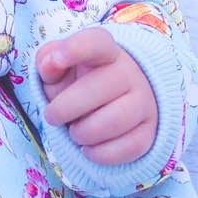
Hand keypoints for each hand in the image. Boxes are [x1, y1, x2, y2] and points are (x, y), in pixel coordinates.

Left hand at [37, 27, 157, 163]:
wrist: (118, 103)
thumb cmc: (80, 85)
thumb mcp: (60, 69)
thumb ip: (48, 61)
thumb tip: (50, 63)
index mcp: (105, 52)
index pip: (96, 43)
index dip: (76, 49)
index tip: (57, 59)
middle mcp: (130, 74)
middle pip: (98, 89)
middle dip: (64, 109)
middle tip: (53, 117)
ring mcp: (144, 102)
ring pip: (113, 122)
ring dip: (83, 133)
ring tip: (75, 132)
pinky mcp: (149, 132)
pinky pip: (127, 148)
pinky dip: (100, 154)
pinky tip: (89, 148)